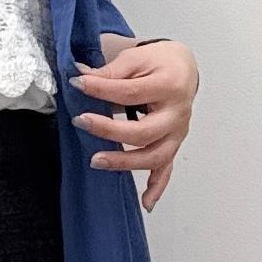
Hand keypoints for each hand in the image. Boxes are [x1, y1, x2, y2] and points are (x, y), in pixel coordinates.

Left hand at [69, 40, 198, 212]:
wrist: (183, 67)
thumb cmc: (159, 62)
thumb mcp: (136, 58)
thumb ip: (111, 71)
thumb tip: (81, 76)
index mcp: (170, 85)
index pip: (132, 92)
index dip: (102, 89)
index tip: (78, 84)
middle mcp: (177, 112)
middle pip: (145, 131)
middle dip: (110, 131)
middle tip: (81, 122)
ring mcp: (177, 132)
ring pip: (155, 155)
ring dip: (126, 162)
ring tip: (96, 161)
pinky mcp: (173, 144)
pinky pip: (167, 169)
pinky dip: (157, 187)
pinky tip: (145, 202)